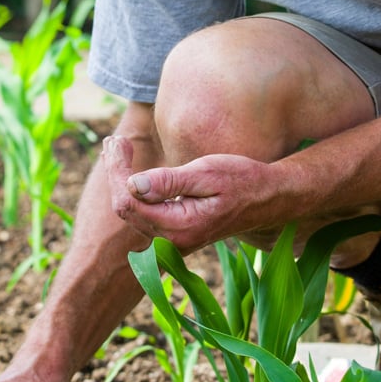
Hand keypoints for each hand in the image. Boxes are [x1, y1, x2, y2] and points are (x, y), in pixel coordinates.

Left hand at [104, 135, 277, 250]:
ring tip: (117, 148)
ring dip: (120, 180)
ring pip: (132, 212)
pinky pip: (143, 214)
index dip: (117, 170)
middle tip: (113, 140)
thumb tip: (132, 184)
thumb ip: (169, 182)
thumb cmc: (242, 180)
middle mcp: (172, 241)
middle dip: (114, 172)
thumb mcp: (207, 173)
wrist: (268, 200)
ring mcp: (173, 241)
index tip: (118, 141)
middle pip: (125, 208)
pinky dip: (132, 190)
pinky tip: (129, 169)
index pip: (129, 201)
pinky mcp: (175, 233)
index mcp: (178, 226)